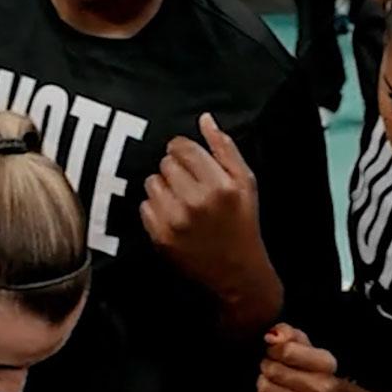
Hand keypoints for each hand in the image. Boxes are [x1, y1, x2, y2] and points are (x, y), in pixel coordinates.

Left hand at [141, 114, 271, 293]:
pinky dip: (156, 209)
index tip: (189, 160)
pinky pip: (144, 205)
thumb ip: (225, 148)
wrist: (237, 273)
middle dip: (176, 169)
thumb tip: (205, 119)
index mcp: (219, 184)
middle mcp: (196, 201)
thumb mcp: (246, 183)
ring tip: (181, 201)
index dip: (183, 150)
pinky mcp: (160, 237)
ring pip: (151, 182)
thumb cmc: (243, 223)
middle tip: (190, 186)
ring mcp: (175, 220)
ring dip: (164, 188)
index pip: (182, 147)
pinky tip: (174, 217)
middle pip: (165, 162)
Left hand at [257, 323, 346, 391]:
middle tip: (270, 365)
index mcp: (325, 364)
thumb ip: (290, 334)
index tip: (273, 350)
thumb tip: (270, 335)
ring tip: (270, 379)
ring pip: (266, 388)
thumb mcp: (311, 348)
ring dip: (263, 380)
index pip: (286, 351)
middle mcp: (319, 387)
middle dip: (266, 364)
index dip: (273, 348)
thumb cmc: (317, 372)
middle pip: (273, 370)